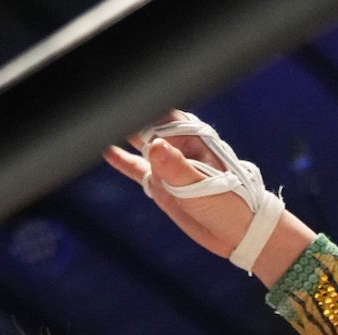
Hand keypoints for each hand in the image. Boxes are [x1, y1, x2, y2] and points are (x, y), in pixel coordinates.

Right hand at [104, 113, 256, 259]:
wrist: (240, 235)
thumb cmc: (232, 206)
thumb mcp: (203, 187)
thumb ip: (177, 168)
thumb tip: (154, 145)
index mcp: (193, 138)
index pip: (160, 113)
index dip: (141, 103)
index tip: (122, 96)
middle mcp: (178, 147)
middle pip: (146, 123)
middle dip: (128, 113)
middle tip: (100, 101)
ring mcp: (167, 165)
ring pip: (138, 143)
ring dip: (121, 133)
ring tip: (97, 121)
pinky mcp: (160, 185)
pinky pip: (136, 168)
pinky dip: (122, 160)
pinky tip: (106, 150)